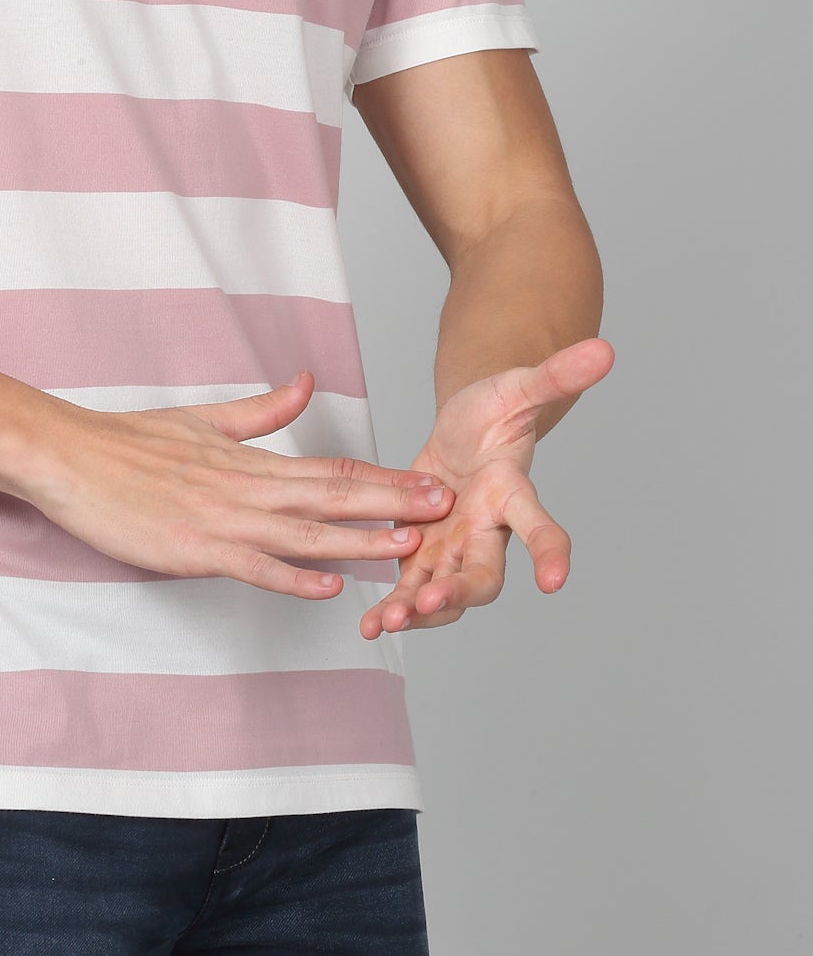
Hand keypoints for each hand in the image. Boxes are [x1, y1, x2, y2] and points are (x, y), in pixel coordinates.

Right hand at [24, 370, 456, 600]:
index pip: (332, 470)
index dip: (385, 480)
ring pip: (301, 533)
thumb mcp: (203, 419)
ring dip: (357, 541)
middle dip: (392, 505)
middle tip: (445, 508)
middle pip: (330, 497)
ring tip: (407, 547)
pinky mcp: (192, 548)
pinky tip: (327, 586)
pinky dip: (290, 576)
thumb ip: (261, 410)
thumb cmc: (128, 441)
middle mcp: (244, 489)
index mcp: (249, 461)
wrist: (67, 455)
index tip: (431, 484)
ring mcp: (219, 519)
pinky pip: (251, 565)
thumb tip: (306, 383)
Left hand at [358, 337, 614, 639]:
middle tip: (432, 602)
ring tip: (386, 622)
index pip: (539, 524)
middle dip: (459, 592)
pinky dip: (393, 607)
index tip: (555, 580)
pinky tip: (371, 626)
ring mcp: (454, 543)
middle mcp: (488, 529)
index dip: (550, 550)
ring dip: (416, 609)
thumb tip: (605, 349)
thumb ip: (556, 374)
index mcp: (511, 492)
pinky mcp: (423, 548)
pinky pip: (409, 585)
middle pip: (483, 574)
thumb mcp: (518, 384)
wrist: (469, 426)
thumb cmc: (498, 406)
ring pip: (442, 589)